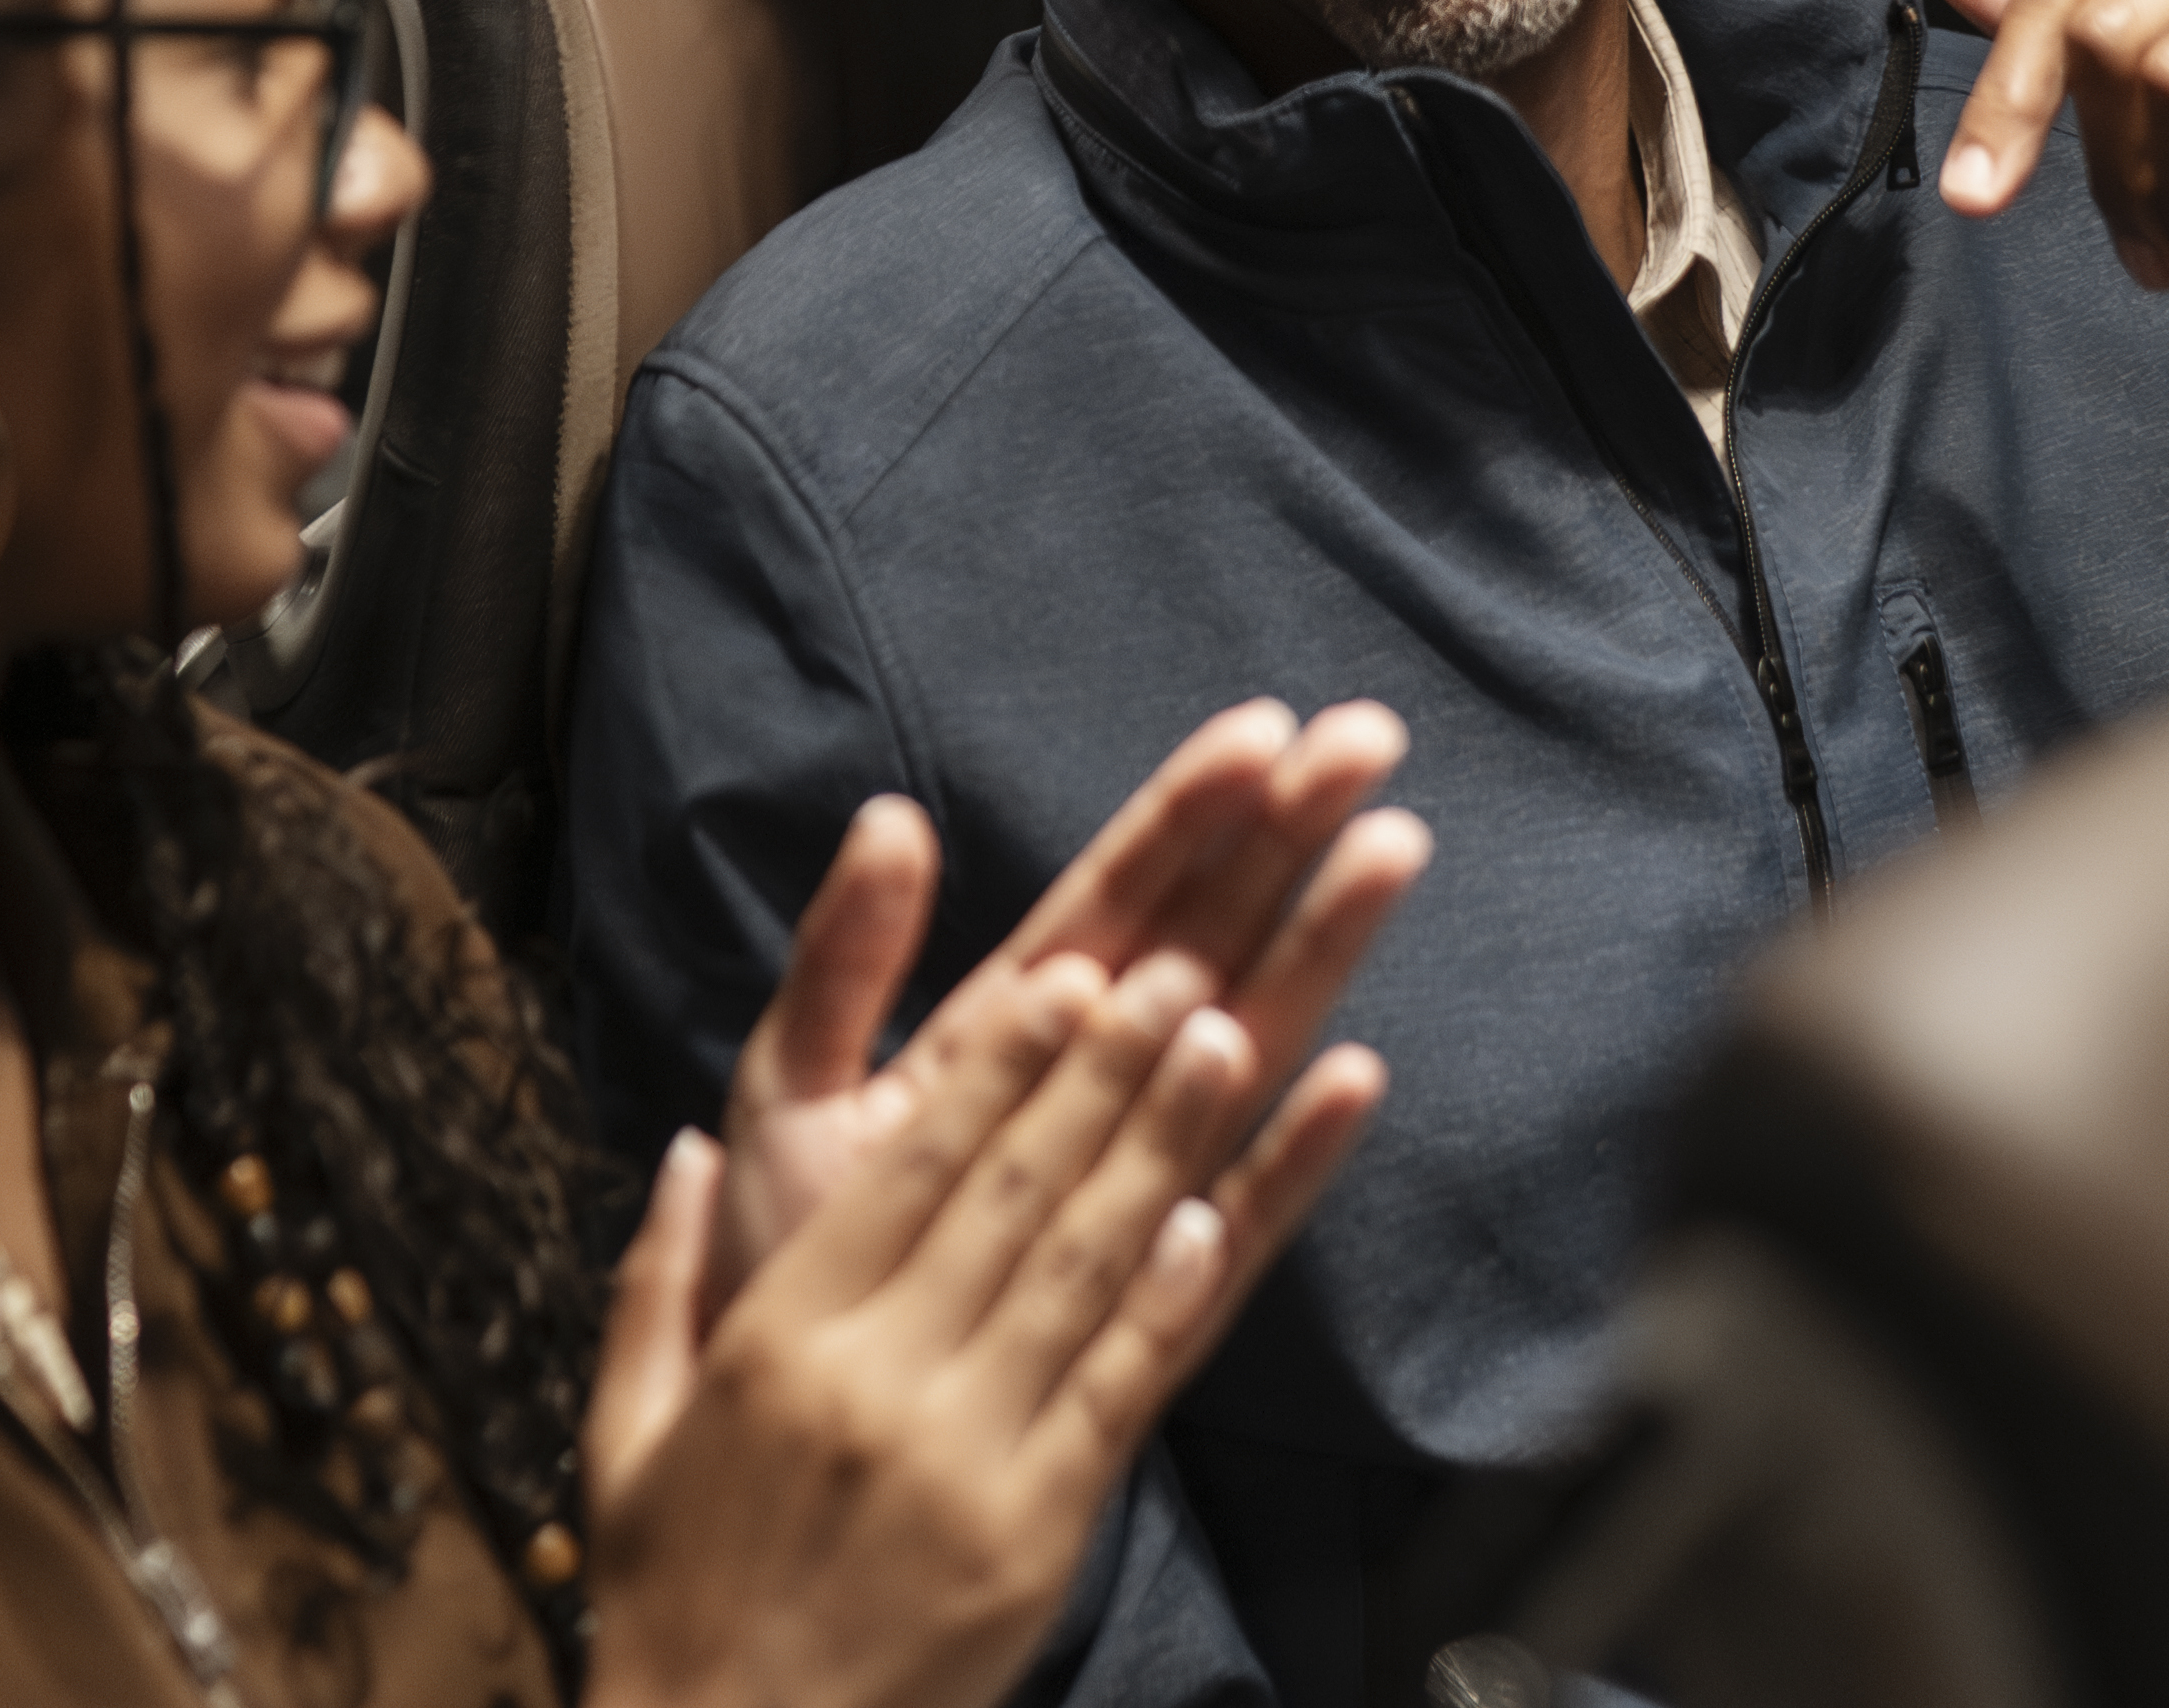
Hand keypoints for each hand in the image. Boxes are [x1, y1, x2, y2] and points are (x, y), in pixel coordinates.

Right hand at [581, 955, 1380, 1707]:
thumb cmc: (672, 1602)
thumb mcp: (628, 1433)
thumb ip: (652, 1281)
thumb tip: (681, 1150)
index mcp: (780, 1338)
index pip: (910, 1167)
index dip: (997, 1064)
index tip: (1065, 972)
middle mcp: (878, 1378)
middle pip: (1011, 1191)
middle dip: (1102, 1067)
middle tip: (1179, 960)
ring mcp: (967, 1456)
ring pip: (1079, 1266)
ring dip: (1159, 1143)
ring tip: (1225, 1036)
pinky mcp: (1036, 1534)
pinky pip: (1116, 1388)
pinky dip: (1171, 1294)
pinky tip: (1219, 1214)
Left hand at [712, 705, 1419, 1315]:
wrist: (778, 1441)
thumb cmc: (783, 1259)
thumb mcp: (789, 1089)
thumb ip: (843, 960)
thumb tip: (889, 817)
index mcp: (1005, 1030)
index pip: (1114, 894)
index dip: (1186, 810)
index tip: (1265, 727)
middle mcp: (1086, 1093)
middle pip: (1204, 937)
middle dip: (1284, 839)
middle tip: (1371, 742)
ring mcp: (1126, 1185)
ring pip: (1242, 1042)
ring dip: (1315, 948)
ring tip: (1390, 854)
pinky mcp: (1144, 1295)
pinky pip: (1234, 1213)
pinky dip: (1293, 1150)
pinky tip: (1353, 1077)